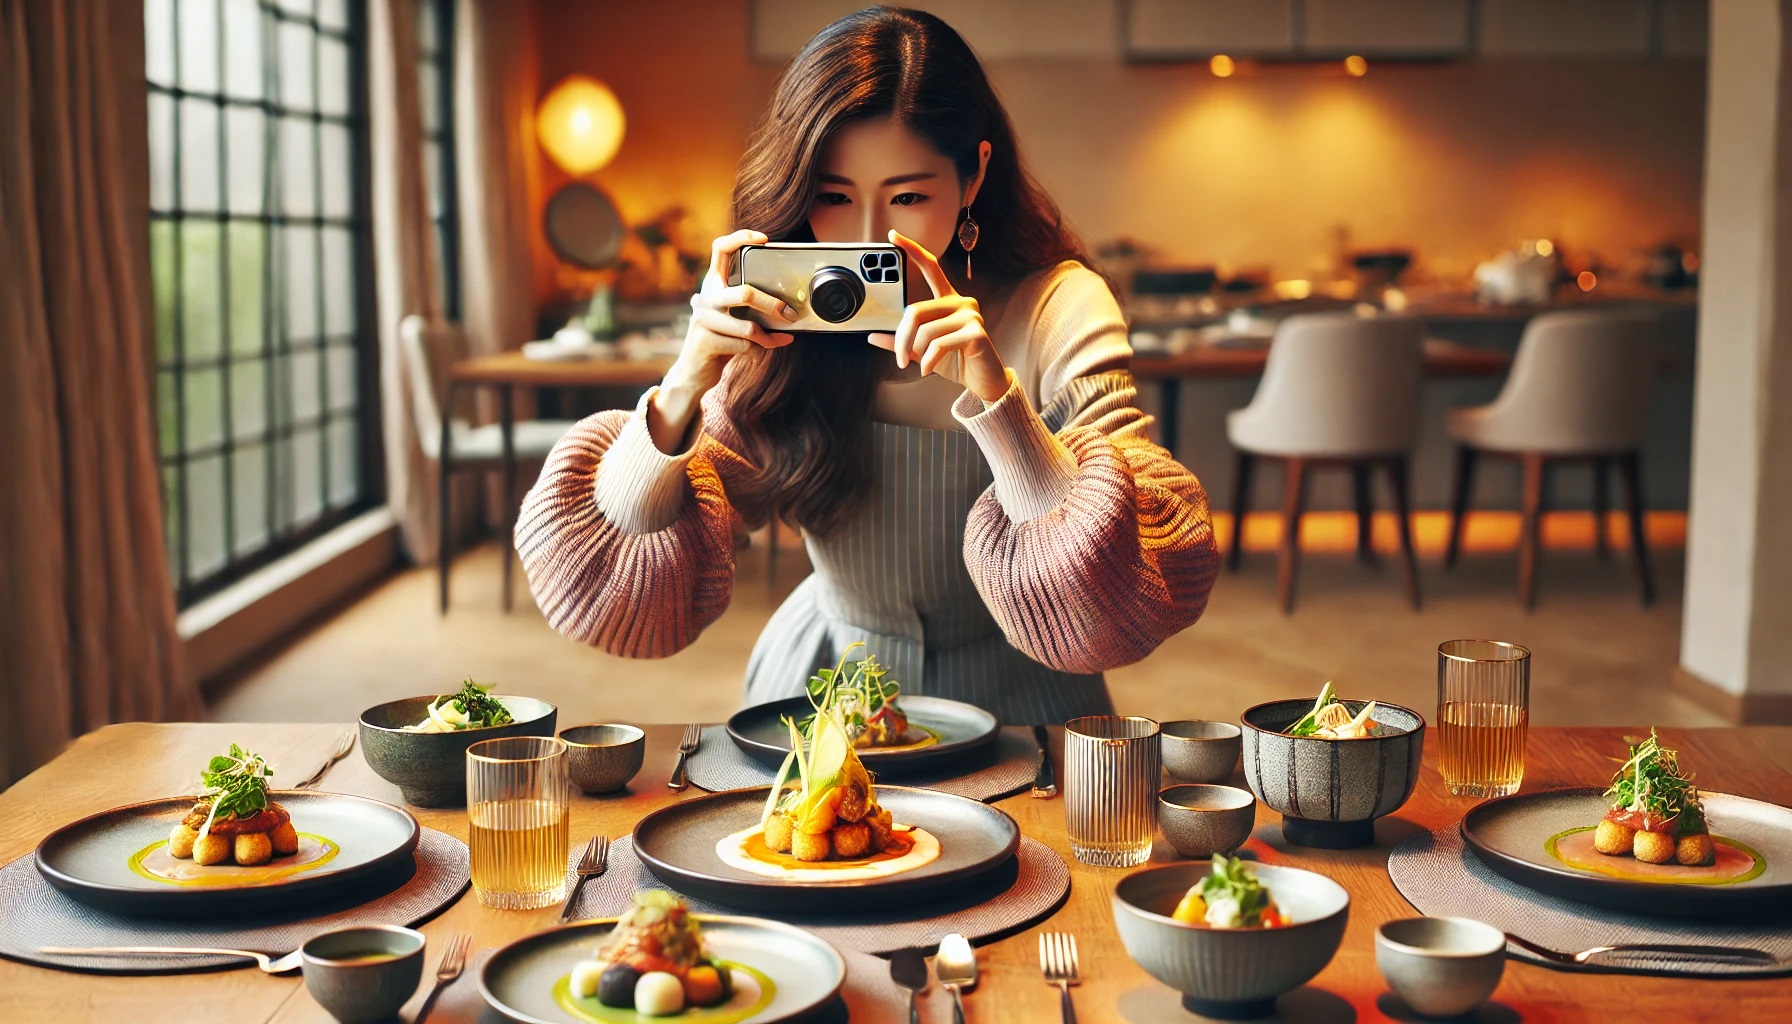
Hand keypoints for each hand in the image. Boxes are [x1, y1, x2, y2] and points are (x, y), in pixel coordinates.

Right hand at [649, 230, 796, 450]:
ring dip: (768, 337)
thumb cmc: (721, 339)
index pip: (720, 249)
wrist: (694, 371)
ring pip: (747, 327)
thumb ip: (749, 306)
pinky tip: (762, 350)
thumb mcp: (733, 317)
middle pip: (744, 293)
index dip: (740, 238)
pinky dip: (760, 349)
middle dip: (772, 305)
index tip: (764, 239)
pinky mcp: (705, 341)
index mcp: (713, 284)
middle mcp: (706, 297)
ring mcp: (703, 319)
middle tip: (789, 314)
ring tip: (779, 339)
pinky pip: (744, 345)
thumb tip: (788, 306)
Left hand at [869, 231, 1009, 403]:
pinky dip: (928, 361)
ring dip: (916, 354)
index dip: (911, 250)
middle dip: (901, 338)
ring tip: (920, 365)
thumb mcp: (922, 350)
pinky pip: (939, 344)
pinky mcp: (976, 331)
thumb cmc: (956, 362)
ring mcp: (970, 314)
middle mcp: (961, 301)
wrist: (984, 381)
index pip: (930, 267)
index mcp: (948, 300)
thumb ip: (901, 341)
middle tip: (899, 359)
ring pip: (926, 331)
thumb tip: (872, 336)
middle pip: (915, 310)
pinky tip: (928, 370)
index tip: (892, 236)